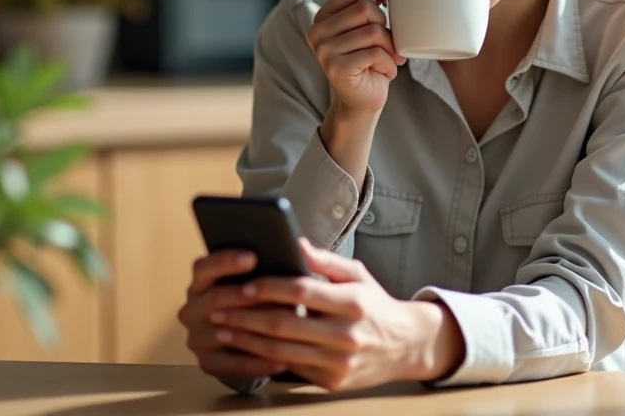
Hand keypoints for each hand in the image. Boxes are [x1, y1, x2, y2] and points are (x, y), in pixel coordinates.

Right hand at [178, 250, 290, 379]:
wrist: (239, 339)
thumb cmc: (251, 300)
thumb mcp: (251, 280)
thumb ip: (266, 265)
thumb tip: (300, 247)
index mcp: (200, 283)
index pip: (203, 267)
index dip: (226, 261)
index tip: (253, 256)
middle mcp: (191, 309)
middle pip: (214, 299)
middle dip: (244, 295)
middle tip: (272, 294)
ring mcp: (196, 338)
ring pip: (223, 333)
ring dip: (254, 331)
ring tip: (282, 329)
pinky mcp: (206, 363)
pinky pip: (232, 365)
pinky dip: (258, 363)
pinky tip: (282, 360)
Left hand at [207, 239, 461, 390]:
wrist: (406, 346)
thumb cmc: (374, 305)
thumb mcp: (358, 275)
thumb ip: (325, 260)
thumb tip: (296, 242)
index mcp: (352, 302)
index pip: (301, 292)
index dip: (269, 288)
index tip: (244, 285)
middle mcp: (346, 334)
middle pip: (284, 324)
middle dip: (245, 316)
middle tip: (218, 308)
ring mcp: (339, 362)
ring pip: (281, 350)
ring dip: (246, 340)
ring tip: (223, 328)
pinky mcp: (333, 382)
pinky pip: (292, 367)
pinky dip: (264, 357)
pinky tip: (245, 347)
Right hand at [306, 0, 405, 117]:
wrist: (363, 100)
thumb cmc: (369, 58)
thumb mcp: (371, 21)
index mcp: (325, 13)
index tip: (389, 4)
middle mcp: (317, 29)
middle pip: (368, 9)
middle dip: (388, 27)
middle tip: (390, 44)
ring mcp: (323, 49)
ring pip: (375, 32)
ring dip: (391, 49)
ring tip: (387, 60)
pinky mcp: (335, 68)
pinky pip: (375, 54)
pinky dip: (388, 64)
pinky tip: (382, 72)